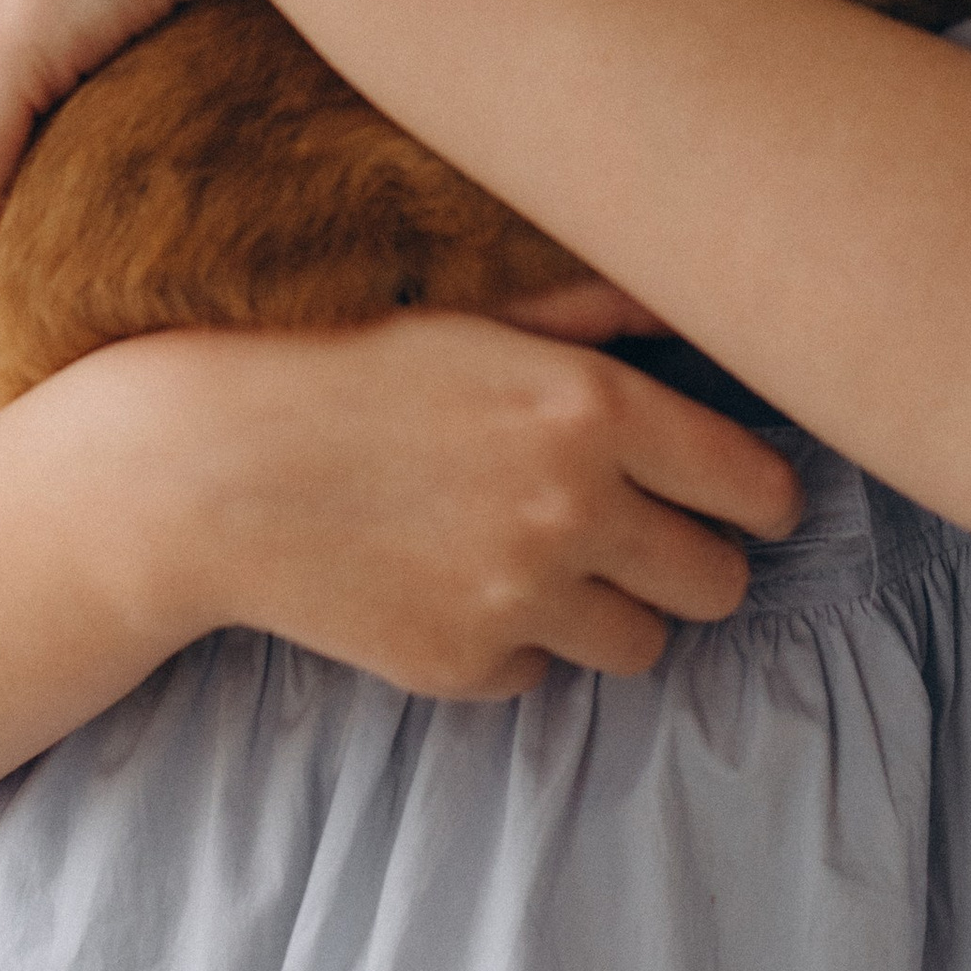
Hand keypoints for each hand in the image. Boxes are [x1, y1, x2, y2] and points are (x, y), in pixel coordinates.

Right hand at [114, 313, 799, 695]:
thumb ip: (597, 314)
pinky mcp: (466, 666)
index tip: (747, 502)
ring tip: (544, 561)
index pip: (758, 489)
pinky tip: (454, 583)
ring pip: (643, 645)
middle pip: (720, 584)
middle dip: (692, 562)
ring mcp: (522, 598)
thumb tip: (690, 296)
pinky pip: (542, 675)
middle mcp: (576, 507)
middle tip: (646, 537)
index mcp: (595, 406)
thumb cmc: (349, 365)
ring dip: (611, 610)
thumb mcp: (481, 314)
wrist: (209, 466)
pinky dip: (516, 643)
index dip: (762, 498)